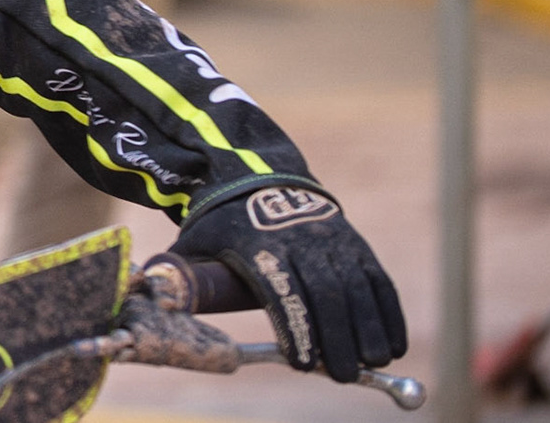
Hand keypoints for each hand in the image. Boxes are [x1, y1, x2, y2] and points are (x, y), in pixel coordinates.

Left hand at [172, 183, 406, 381]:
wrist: (255, 175)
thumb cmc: (220, 223)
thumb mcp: (194, 242)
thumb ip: (181, 276)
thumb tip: (157, 307)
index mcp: (259, 244)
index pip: (284, 291)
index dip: (298, 328)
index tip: (305, 364)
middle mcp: (300, 239)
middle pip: (326, 293)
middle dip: (337, 337)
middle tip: (341, 374)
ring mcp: (331, 238)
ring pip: (357, 288)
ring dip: (368, 329)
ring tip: (370, 365)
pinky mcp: (353, 241)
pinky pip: (377, 279)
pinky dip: (388, 313)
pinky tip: (392, 346)